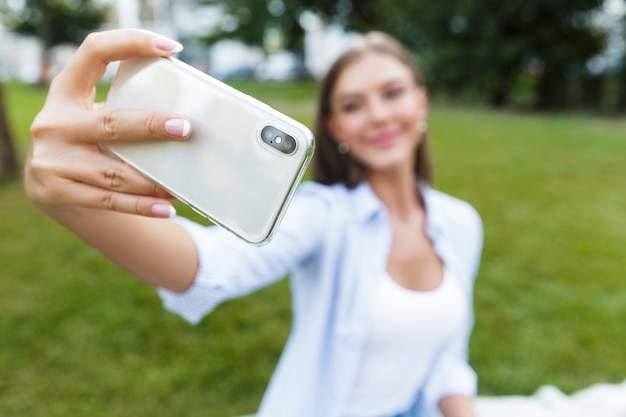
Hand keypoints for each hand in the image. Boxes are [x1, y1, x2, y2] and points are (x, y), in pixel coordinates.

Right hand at [24, 29, 191, 217]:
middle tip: (187, 129)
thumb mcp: (91, 115)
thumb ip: (123, 108)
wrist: (47, 182)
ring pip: (115, 172)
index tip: (171, 48)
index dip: (131, 43)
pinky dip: (141, 205)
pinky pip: (110, 200)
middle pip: (111, 123)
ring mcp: (52, 159)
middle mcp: (54, 123)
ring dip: (154, 180)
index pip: (94, 52)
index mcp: (65, 91)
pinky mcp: (57, 191)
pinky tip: (167, 207)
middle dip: (151, 126)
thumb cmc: (86, 139)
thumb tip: (188, 112)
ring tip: (184, 183)